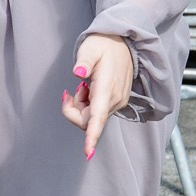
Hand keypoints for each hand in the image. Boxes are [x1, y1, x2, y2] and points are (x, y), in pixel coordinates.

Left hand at [62, 32, 134, 159]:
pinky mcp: (117, 102)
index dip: (92, 136)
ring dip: (81, 106)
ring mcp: (117, 102)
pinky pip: (97, 113)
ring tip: (83, 85)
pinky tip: (89, 88)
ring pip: (92, 119)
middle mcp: (114, 100)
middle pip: (88, 122)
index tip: (87, 153)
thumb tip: (78, 73)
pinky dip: (88, 105)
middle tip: (71, 90)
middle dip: (73, 111)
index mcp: (106, 88)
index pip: (98, 118)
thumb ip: (84, 62)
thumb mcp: (90, 48)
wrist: (124, 43)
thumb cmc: (103, 45)